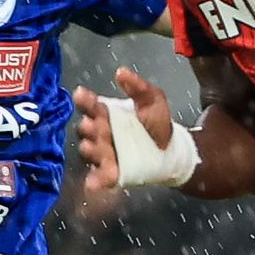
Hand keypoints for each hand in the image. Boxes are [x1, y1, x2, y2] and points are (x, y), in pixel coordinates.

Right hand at [66, 69, 174, 190]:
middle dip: (88, 126)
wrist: (172, 148)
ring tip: (98, 147)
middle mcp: (100, 133)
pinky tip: (94, 182)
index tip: (82, 94)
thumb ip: (137, 86)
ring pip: (89, 151)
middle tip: (95, 125)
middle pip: (86, 129)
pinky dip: (95, 180)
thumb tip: (121, 72)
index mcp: (106, 113)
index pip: (89, 105)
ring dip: (92, 149)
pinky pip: (99, 177)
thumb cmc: (156, 122)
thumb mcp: (152, 98)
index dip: (84, 100)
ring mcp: (103, 153)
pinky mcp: (110, 173)